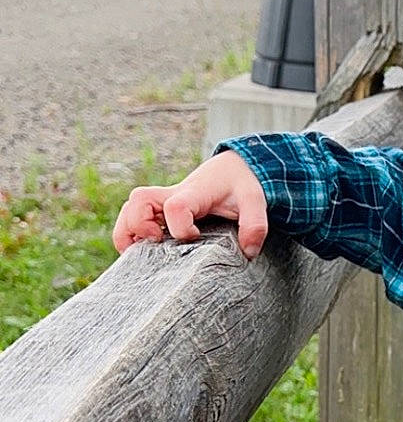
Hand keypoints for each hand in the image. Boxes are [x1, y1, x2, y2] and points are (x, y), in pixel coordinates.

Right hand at [112, 151, 268, 259]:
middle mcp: (171, 196)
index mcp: (194, 194)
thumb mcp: (255, 201)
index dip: (180, 227)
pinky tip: (145, 250)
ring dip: (128, 232)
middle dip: (140, 227)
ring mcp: (161, 203)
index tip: (195, 237)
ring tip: (145, 250)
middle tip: (160, 242)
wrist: (231, 169)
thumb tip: (248, 252)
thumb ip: (255, 225)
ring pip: (128, 210)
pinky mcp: (158, 210)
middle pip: (137, 203)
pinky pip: (130, 218)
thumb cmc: (240, 185)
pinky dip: (129, 234)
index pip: (176, 207)